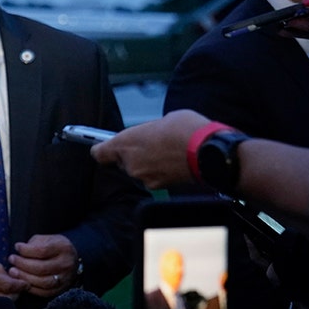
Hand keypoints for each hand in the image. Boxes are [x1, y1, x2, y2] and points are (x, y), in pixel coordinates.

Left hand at [8, 234, 76, 296]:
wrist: (71, 259)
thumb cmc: (54, 247)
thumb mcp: (47, 239)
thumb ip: (34, 243)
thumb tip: (19, 250)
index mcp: (63, 248)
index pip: (42, 250)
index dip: (26, 250)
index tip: (17, 247)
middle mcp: (66, 264)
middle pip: (41, 268)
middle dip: (23, 264)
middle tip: (12, 260)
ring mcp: (65, 279)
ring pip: (43, 282)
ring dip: (25, 277)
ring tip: (13, 272)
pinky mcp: (61, 290)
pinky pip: (44, 292)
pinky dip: (31, 288)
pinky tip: (22, 281)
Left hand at [91, 110, 208, 187]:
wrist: (208, 151)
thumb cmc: (185, 129)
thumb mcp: (162, 121)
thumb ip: (148, 132)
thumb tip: (150, 136)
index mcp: (125, 143)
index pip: (100, 153)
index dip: (103, 150)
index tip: (106, 147)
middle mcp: (131, 164)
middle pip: (123, 162)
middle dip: (134, 155)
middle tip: (151, 145)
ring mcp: (145, 178)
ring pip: (139, 171)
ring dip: (148, 164)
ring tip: (166, 153)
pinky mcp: (160, 187)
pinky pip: (154, 178)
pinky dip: (160, 172)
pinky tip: (173, 162)